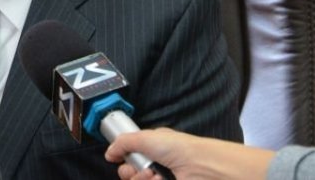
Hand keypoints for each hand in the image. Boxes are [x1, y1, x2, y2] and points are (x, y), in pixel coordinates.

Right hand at [104, 128, 273, 179]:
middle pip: (130, 176)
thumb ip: (124, 142)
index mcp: (153, 149)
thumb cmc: (181, 149)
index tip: (124, 159)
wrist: (205, 168)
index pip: (129, 159)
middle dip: (130, 173)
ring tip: (154, 176)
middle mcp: (157, 166)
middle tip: (142, 169)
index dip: (124, 161)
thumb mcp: (148, 137)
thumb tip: (109, 153)